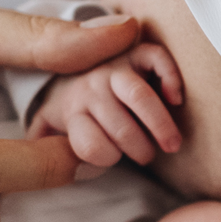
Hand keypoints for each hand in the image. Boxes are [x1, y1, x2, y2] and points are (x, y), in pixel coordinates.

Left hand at [28, 43, 183, 166]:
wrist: (71, 65)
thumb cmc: (71, 107)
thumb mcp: (46, 128)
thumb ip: (45, 148)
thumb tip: (55, 171)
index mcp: (70, 110)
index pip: (90, 146)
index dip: (106, 158)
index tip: (113, 160)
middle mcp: (91, 87)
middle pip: (121, 128)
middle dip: (140, 149)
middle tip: (147, 156)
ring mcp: (113, 66)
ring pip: (140, 97)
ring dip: (160, 125)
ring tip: (171, 144)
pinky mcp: (135, 51)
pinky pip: (155, 58)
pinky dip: (170, 77)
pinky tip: (175, 98)